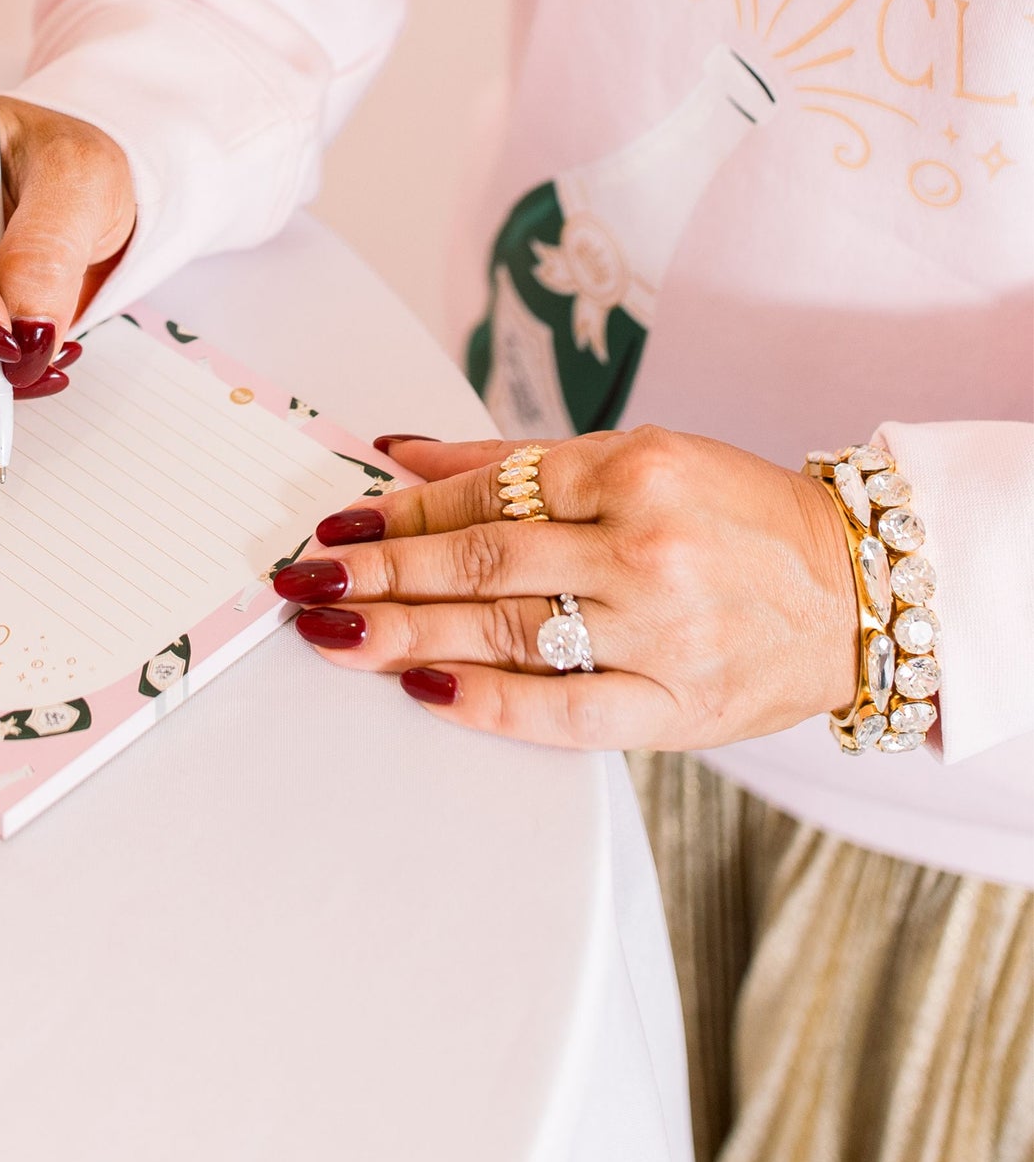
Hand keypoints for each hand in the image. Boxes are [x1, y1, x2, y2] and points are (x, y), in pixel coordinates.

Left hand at [276, 426, 859, 748]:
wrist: (854, 592)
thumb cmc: (736, 519)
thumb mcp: (639, 460)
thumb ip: (512, 464)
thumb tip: (398, 453)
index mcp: (636, 469)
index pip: (490, 493)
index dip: (405, 512)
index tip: (342, 526)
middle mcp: (646, 546)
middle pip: (484, 560)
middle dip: (383, 571)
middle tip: (307, 581)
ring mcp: (660, 629)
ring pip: (508, 630)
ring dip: (408, 631)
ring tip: (336, 634)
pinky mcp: (676, 705)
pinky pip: (562, 708)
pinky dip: (487, 701)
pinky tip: (423, 687)